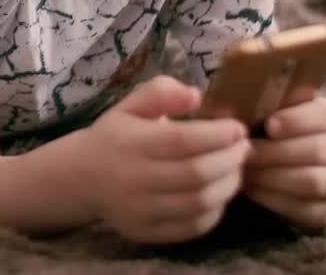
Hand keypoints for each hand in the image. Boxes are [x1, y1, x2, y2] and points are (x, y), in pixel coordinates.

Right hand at [81, 75, 250, 244]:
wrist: (81, 177)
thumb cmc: (114, 136)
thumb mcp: (130, 105)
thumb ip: (160, 92)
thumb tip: (195, 96)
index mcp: (130, 143)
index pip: (183, 141)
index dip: (218, 135)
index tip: (238, 128)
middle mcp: (134, 179)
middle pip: (196, 174)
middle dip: (230, 159)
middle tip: (245, 147)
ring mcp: (140, 210)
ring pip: (199, 203)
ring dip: (228, 185)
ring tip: (236, 169)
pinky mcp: (147, 232)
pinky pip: (192, 226)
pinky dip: (215, 211)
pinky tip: (218, 193)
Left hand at [243, 96, 325, 228]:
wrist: (278, 159)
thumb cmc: (271, 127)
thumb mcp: (273, 108)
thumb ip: (264, 101)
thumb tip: (243, 91)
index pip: (323, 116)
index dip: (296, 121)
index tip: (269, 125)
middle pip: (317, 150)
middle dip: (276, 152)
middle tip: (246, 151)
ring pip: (312, 181)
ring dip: (273, 176)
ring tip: (245, 170)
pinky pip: (304, 208)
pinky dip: (273, 198)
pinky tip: (251, 188)